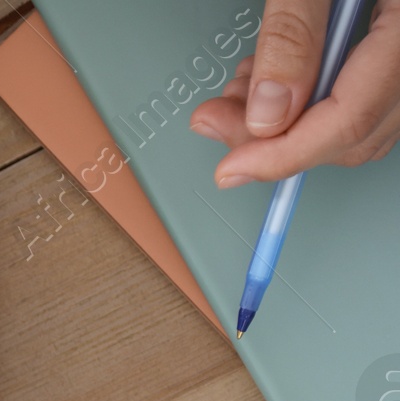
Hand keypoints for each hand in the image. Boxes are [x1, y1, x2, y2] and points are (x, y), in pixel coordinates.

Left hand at [192, 3, 399, 179]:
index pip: (352, 118)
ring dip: (289, 122)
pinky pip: (364, 96)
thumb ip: (292, 34)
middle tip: (216, 120)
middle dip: (277, 139)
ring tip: (239, 93)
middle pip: (356, 131)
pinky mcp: (395, 48)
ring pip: (359, 122)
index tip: (232, 168)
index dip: (285, 154)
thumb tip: (267, 114)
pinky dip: (311, 100)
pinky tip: (274, 78)